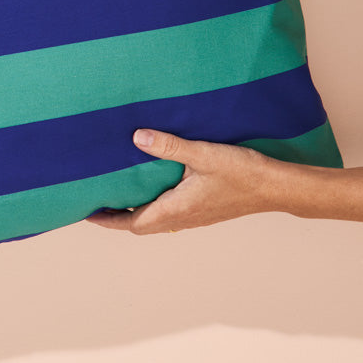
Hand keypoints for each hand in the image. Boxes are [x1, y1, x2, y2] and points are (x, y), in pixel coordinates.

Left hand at [84, 128, 283, 234]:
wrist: (276, 187)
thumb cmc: (242, 172)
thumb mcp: (202, 154)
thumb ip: (170, 146)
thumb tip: (137, 137)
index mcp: (176, 210)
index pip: (131, 224)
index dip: (107, 220)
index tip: (87, 213)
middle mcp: (182, 219)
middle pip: (140, 226)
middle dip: (116, 218)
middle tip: (97, 204)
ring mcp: (194, 218)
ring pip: (155, 222)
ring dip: (135, 214)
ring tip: (118, 198)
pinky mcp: (204, 211)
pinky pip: (170, 215)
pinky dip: (153, 208)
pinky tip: (153, 191)